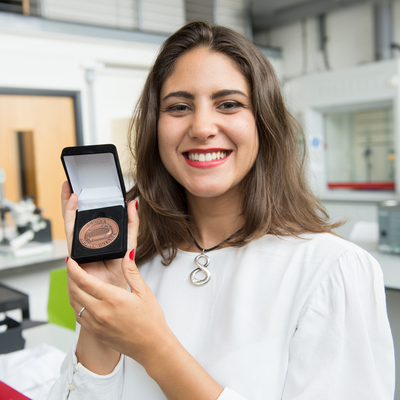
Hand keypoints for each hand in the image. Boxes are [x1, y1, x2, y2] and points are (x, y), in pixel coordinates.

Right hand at [61, 181, 133, 288]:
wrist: (113, 298)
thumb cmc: (120, 274)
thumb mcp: (129, 244)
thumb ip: (131, 225)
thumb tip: (133, 205)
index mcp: (102, 239)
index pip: (95, 218)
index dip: (91, 203)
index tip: (90, 187)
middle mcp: (89, 242)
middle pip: (79, 218)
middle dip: (74, 200)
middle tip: (72, 184)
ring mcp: (81, 247)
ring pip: (72, 222)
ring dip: (69, 205)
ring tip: (71, 190)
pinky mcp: (76, 254)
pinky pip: (71, 233)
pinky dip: (71, 218)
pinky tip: (72, 206)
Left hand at [65, 232, 169, 369]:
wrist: (151, 347)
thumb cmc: (150, 320)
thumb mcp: (144, 291)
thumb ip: (131, 271)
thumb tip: (127, 253)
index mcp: (112, 299)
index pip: (84, 281)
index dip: (73, 269)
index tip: (70, 260)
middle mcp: (100, 312)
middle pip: (74, 291)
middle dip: (70, 277)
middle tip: (70, 267)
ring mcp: (96, 324)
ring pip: (74, 304)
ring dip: (71, 290)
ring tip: (74, 280)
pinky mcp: (95, 332)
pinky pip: (79, 315)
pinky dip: (76, 304)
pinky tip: (81, 298)